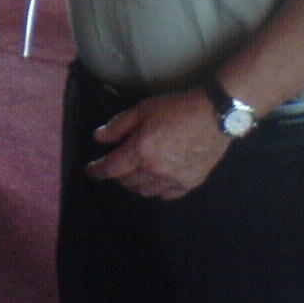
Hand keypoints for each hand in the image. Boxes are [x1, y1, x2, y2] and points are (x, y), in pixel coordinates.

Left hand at [84, 88, 230, 199]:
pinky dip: (156, 189)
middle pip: (127, 181)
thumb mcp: (142, 109)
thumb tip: (98, 138)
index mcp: (141, 151)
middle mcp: (155, 171)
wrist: (214, 114)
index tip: (89, 171)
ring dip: (134, 183)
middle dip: (117, 174)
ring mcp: (174, 180)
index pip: (111, 168)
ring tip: (134, 172)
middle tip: (115, 165)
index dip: (97, 170)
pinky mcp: (190, 183)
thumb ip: (118, 125)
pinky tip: (155, 180)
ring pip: (145, 191)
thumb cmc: (176, 107)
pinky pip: (166, 194)